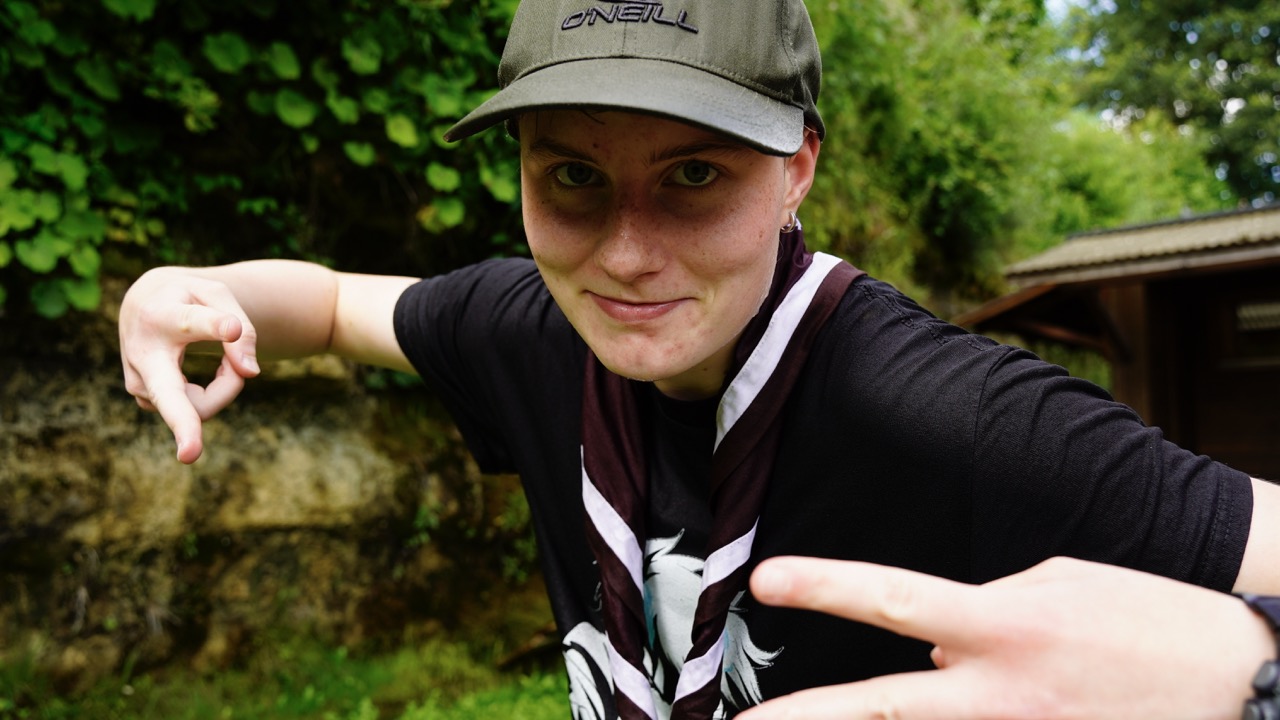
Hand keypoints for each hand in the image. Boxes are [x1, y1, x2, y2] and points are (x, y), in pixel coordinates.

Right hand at [119, 267, 260, 463]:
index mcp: (163, 315)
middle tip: (191, 454)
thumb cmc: (188, 298)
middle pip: (167, 394)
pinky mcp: (147, 400)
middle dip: (182, 424)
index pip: (192, 323)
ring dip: (227, 384)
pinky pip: (198, 409)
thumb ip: (241, 329)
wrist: (143, 303)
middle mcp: (143, 353)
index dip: (215, 327)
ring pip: (199, 405)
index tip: (232, 327)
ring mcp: (140, 383)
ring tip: (228, 357)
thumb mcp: (217, 294)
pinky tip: (214, 368)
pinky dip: (217, 391)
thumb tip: (250, 372)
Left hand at [742, 556, 1272, 719]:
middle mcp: (1001, 692)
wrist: (1242, 681)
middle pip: (883, 710)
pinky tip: (944, 708)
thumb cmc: (1145, 619)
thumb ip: (980, 613)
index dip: (825, 586)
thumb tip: (931, 643)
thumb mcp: (1058, 585)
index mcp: (1005, 625)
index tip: (765, 582)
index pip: (895, 600)